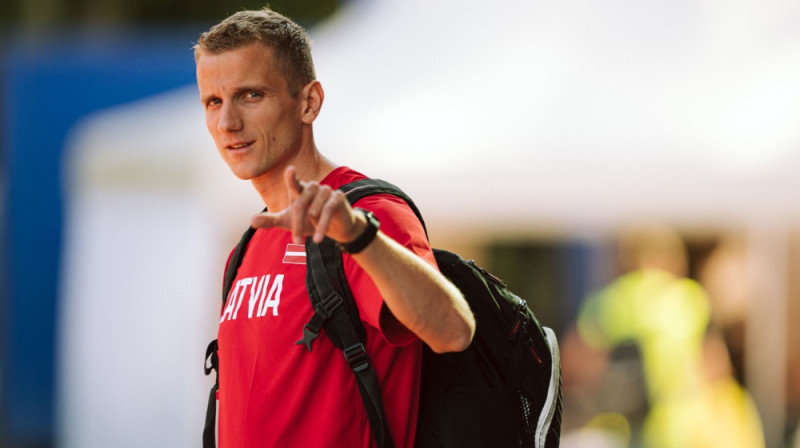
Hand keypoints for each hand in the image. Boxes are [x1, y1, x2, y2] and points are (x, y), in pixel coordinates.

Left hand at [250, 166, 365, 244]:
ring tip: (312, 240)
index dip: (292, 177)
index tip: (290, 170)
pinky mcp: (338, 198)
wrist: (336, 229)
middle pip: (300, 203)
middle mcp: (312, 188)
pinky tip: (318, 238)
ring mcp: (326, 191)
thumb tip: (251, 220)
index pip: (294, 182)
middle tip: (296, 241)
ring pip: (314, 208)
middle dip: (297, 223)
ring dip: (312, 225)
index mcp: (299, 190)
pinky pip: (328, 210)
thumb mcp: (288, 222)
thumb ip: (270, 220)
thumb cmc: (309, 221)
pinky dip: (322, 225)